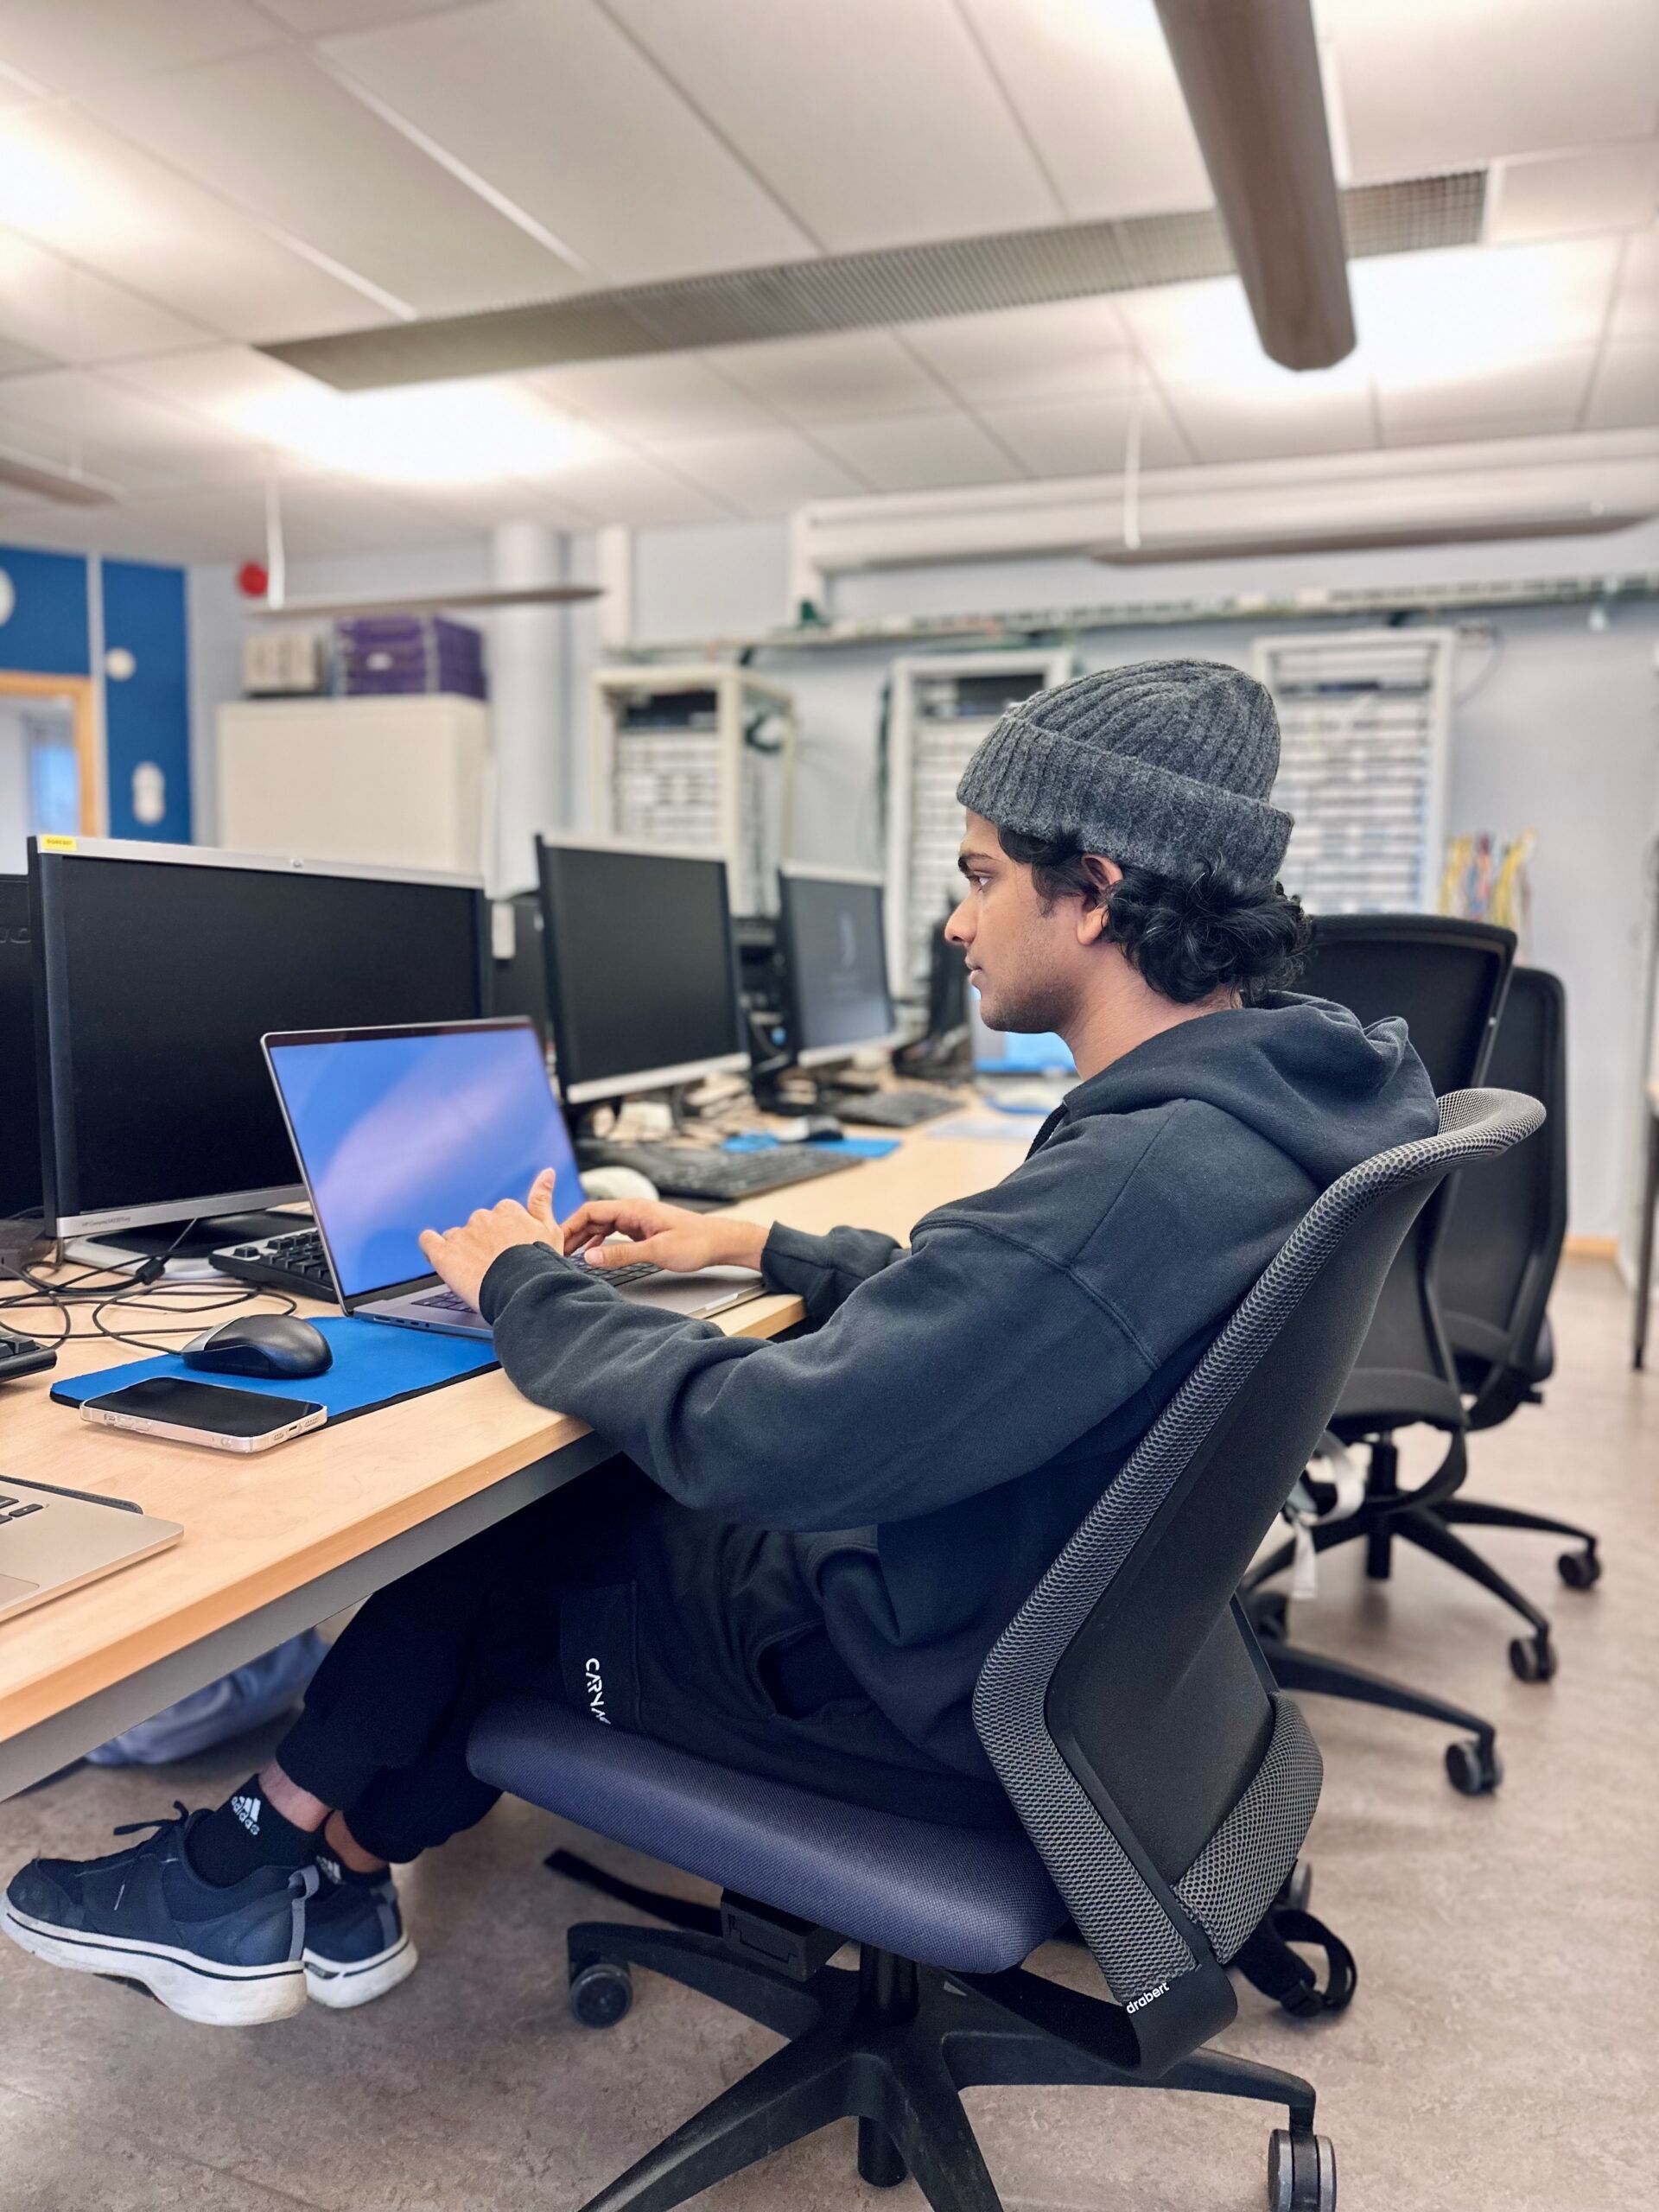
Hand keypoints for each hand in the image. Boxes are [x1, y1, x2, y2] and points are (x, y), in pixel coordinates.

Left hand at [418, 1194, 557, 1311]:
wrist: (525, 1291)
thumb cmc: (541, 1264)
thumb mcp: (550, 1229)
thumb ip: (542, 1198)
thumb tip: (547, 1172)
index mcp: (507, 1210)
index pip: (497, 1219)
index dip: (501, 1238)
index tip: (506, 1254)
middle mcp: (482, 1217)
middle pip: (475, 1228)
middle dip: (481, 1244)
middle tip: (493, 1268)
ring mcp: (462, 1235)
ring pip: (455, 1238)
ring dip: (460, 1250)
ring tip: (473, 1273)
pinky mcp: (444, 1254)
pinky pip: (428, 1242)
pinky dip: (431, 1246)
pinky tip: (438, 1257)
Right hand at [560, 1196, 767, 1276]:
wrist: (721, 1242)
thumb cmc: (696, 1242)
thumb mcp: (656, 1251)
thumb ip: (622, 1255)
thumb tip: (590, 1259)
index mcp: (634, 1209)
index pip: (591, 1210)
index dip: (569, 1225)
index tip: (554, 1241)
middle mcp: (634, 1211)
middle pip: (593, 1218)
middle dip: (572, 1233)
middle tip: (555, 1252)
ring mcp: (639, 1221)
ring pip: (603, 1226)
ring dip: (585, 1239)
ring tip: (569, 1255)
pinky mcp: (644, 1231)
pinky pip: (614, 1233)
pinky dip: (600, 1243)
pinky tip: (595, 1255)